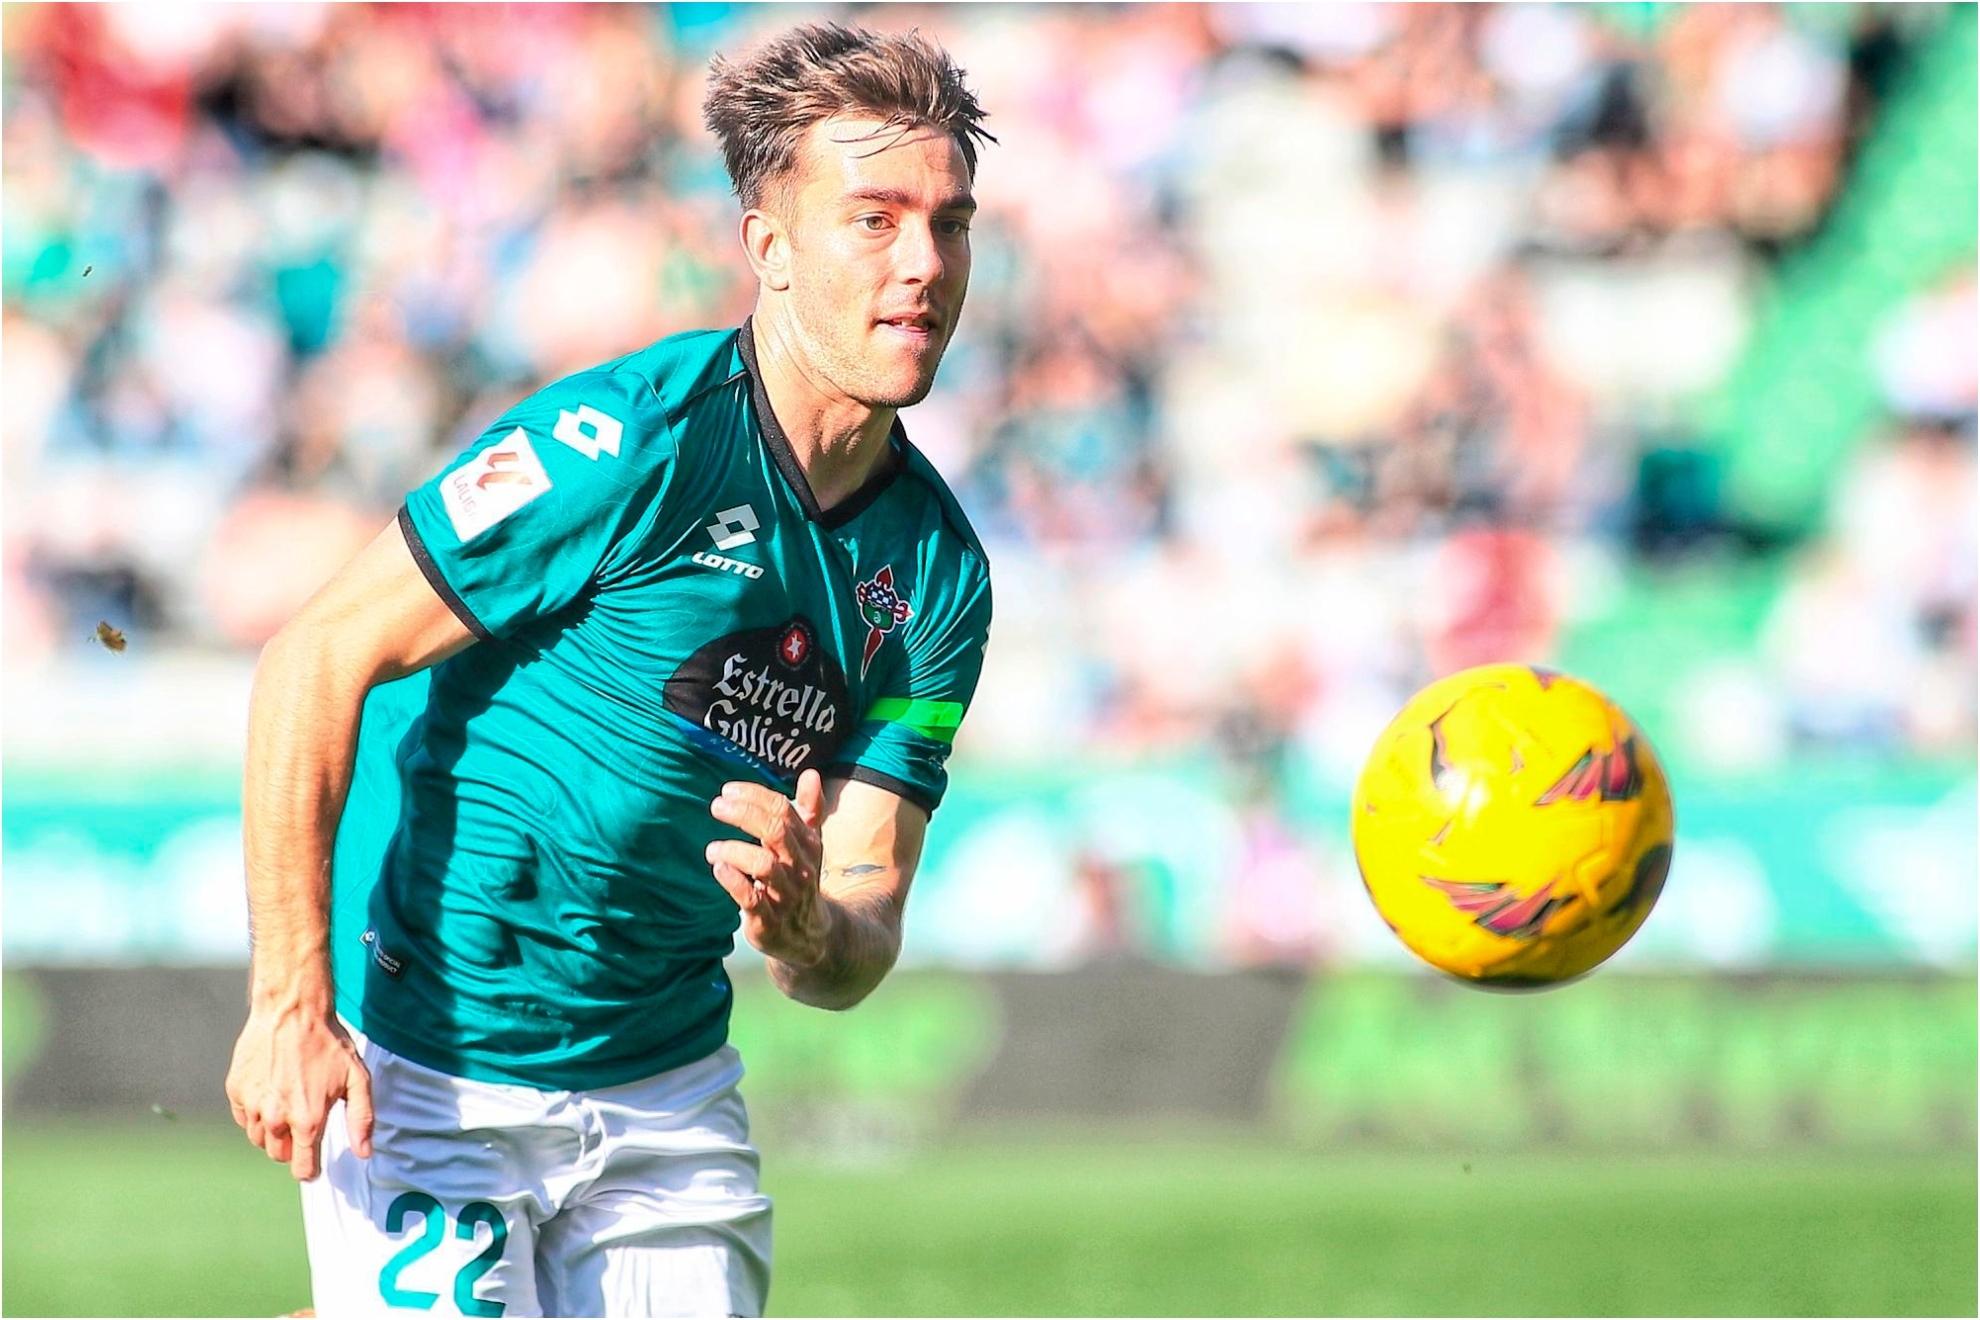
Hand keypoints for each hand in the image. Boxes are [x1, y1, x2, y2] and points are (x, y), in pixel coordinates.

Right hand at [225, 1004, 372, 1181]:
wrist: (292, 1011)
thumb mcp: (357, 1078)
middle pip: (279, 1155)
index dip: (309, 1170)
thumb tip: (364, 1153)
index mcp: (308, 1120)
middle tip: (304, 1124)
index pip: (302, 1168)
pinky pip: (244, 1118)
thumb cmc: (327, 1042)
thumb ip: (361, 1119)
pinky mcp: (236, 1092)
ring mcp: (253, 1106)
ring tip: (289, 1105)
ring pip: (260, 1139)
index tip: (312, 1167)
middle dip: (293, 1148)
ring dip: (273, 1132)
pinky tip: (271, 1094)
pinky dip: (256, 1115)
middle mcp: (276, 1118)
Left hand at [707, 769, 831, 965]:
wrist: (811, 935)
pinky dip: (733, 881)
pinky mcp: (768, 921)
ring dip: (735, 850)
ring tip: (713, 849)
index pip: (783, 810)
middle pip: (775, 831)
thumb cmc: (799, 881)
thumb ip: (809, 810)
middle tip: (717, 807)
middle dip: (744, 814)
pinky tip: (719, 867)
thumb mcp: (808, 846)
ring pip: (764, 864)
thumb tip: (811, 774)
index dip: (754, 796)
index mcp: (806, 844)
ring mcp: (784, 895)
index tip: (728, 791)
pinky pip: (751, 900)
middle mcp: (798, 867)